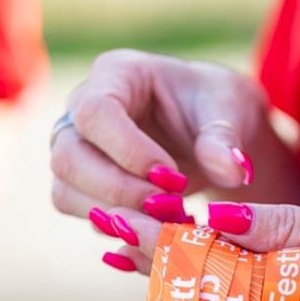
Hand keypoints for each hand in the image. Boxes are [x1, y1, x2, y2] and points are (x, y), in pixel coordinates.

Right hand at [50, 50, 265, 221]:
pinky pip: (76, 210)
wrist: (208, 131)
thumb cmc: (216, 107)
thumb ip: (226, 139)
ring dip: (115, 214)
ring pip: (65, 190)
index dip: (129, 151)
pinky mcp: (78, 183)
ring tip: (167, 218)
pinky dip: (114, 226)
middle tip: (171, 207)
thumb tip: (234, 171)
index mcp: (117, 73)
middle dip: (119, 190)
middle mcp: (81, 109)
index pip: (96, 112)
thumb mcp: (232, 111)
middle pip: (69, 155)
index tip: (174, 178)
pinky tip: (155, 226)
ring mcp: (74, 147)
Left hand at [93, 198, 299, 300]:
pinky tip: (182, 269)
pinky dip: (215, 286)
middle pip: (214, 297)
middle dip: (157, 262)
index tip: (121, 222)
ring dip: (176, 276)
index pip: (223, 276)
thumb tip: (216, 220)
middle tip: (101, 229)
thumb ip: (290, 230)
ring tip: (119, 247)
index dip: (169, 247)